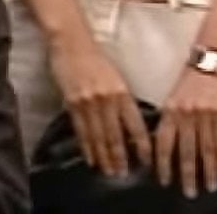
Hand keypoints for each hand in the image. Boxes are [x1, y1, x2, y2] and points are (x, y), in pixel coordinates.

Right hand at [47, 37, 150, 177]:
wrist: (71, 42)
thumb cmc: (95, 58)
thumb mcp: (116, 77)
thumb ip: (122, 99)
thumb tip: (128, 124)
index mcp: (122, 93)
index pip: (135, 125)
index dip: (141, 145)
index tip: (145, 161)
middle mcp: (108, 100)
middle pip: (115, 136)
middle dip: (120, 158)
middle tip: (122, 174)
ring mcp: (89, 103)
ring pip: (98, 137)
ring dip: (103, 157)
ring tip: (108, 172)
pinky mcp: (72, 103)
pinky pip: (81, 130)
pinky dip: (86, 147)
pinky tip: (90, 158)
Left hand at [154, 67, 216, 198]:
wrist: (214, 56)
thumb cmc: (194, 74)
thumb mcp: (175, 93)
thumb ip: (171, 115)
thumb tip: (166, 140)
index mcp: (170, 108)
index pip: (162, 141)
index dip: (162, 162)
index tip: (163, 179)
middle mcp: (185, 113)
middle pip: (185, 150)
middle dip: (187, 174)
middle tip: (188, 192)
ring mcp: (204, 114)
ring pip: (205, 149)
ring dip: (208, 171)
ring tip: (209, 186)